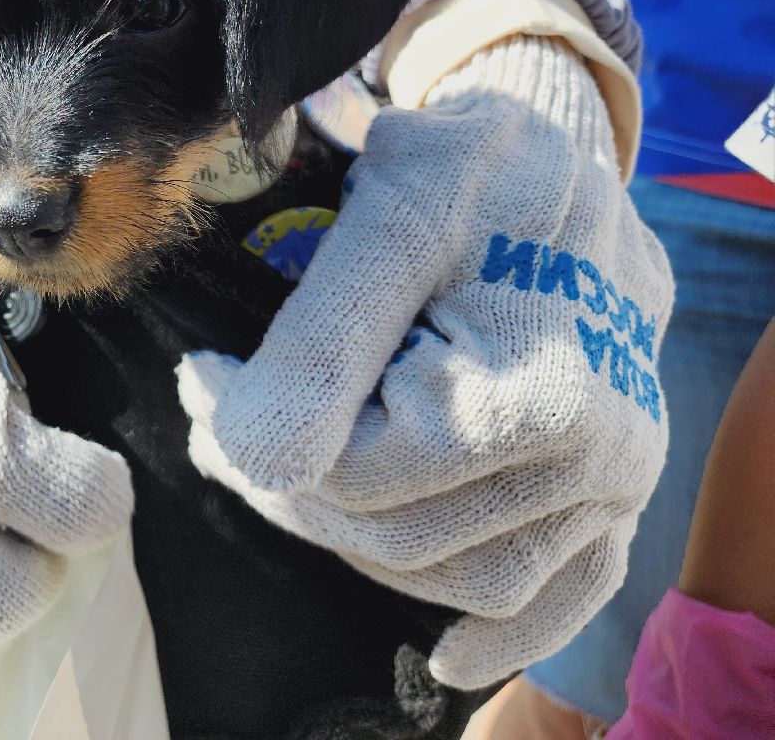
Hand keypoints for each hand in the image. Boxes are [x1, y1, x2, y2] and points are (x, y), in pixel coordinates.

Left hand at [178, 36, 672, 688]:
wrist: (564, 157)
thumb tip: (248, 455)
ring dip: (353, 540)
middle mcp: (594, 455)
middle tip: (216, 417)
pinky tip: (443, 655)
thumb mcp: (390, 214)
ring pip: (455, 575)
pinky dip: (503, 633)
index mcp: (537, 391)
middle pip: (395, 534)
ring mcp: (610, 483)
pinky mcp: (611, 491)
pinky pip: (562, 593)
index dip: (250, 436)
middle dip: (283, 484)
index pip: (354, 475)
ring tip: (286, 474)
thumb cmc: (474, 168)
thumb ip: (321, 341)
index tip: (201, 379)